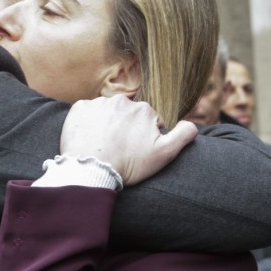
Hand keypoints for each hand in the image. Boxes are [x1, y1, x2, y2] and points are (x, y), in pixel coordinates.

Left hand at [60, 96, 197, 185]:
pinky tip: (89, 138)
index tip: (135, 150)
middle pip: (126, 114)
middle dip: (125, 129)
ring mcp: (98, 103)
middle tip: (119, 149)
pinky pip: (86, 113)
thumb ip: (183, 135)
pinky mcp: (78, 109)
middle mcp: (121, 100)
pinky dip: (88, 123)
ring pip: (106, 113)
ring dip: (106, 125)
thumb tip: (192, 124)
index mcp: (143, 109)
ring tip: (103, 145)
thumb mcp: (164, 154)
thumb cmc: (128, 164)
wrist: (91, 170)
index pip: (147, 120)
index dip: (143, 137)